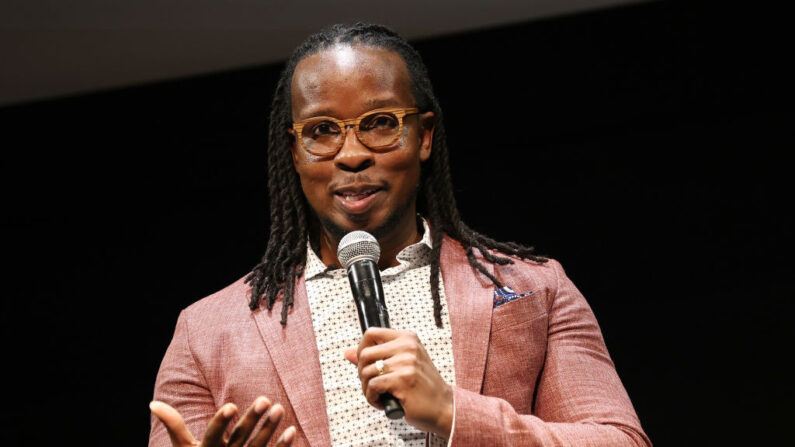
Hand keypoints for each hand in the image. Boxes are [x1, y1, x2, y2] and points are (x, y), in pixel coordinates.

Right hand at [150, 396, 294, 446]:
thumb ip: (173, 425)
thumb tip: (152, 404)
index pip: (213, 436)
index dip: (221, 423)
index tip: (231, 405)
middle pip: (240, 439)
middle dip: (252, 420)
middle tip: (265, 399)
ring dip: (270, 429)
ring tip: (279, 408)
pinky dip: (282, 446)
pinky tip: (292, 430)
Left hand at [344, 327, 453, 438]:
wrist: (442, 406)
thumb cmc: (422, 387)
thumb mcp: (402, 365)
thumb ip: (376, 357)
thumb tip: (347, 353)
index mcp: (407, 338)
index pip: (371, 333)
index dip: (361, 349)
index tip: (366, 364)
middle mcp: (407, 347)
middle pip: (364, 354)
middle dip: (362, 373)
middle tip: (373, 385)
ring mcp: (406, 363)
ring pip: (366, 372)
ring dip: (367, 389)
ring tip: (380, 395)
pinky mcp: (403, 380)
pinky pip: (372, 387)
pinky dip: (372, 398)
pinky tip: (384, 402)